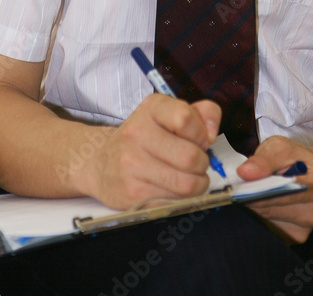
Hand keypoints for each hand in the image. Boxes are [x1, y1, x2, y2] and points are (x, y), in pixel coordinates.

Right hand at [83, 93, 220, 209]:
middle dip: (202, 164)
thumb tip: (212, 134)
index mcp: (151, 109)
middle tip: (194, 164)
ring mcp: (132, 164)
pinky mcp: (131, 194)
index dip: (201, 133)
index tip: (198, 139)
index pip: (185, 118)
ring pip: (186, 184)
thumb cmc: (144, 138)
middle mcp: (137, 133)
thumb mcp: (168, 115)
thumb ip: (200, 114)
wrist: (99, 163)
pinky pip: (173, 203)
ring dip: (196, 185)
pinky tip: (172, 191)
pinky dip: (181, 201)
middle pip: (190, 157)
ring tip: (188, 179)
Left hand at [237, 136, 312, 242]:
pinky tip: (265, 202)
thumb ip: (264, 160)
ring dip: (256, 206)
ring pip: (267, 220)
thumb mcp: (282, 147)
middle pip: (272, 209)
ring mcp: (306, 229)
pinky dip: (261, 215)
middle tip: (241, 186)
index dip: (260, 191)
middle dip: (253, 197)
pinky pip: (269, 228)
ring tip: (256, 191)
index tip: (241, 188)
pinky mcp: (295, 238)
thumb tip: (245, 173)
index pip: (284, 194)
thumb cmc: (296, 158)